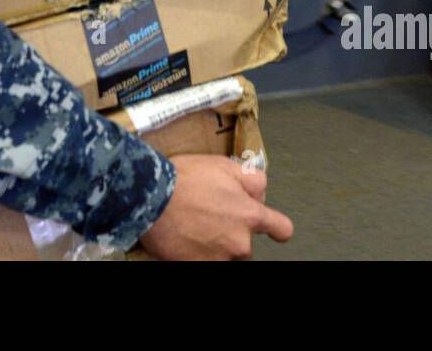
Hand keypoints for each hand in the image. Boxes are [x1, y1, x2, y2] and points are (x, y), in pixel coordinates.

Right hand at [138, 154, 292, 259]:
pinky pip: (204, 260)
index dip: (275, 227)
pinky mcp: (197, 267)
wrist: (149, 197)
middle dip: (232, 230)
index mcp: (249, 215)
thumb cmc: (184, 179)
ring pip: (224, 253)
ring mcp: (218, 259)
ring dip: (214, 243)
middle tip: (209, 214)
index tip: (270, 227)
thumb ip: (252, 179)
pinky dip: (197, 252)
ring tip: (193, 224)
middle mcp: (239, 242)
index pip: (282, 229)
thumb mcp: (224, 165)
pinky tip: (185, 236)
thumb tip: (261, 192)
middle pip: (245, 242)